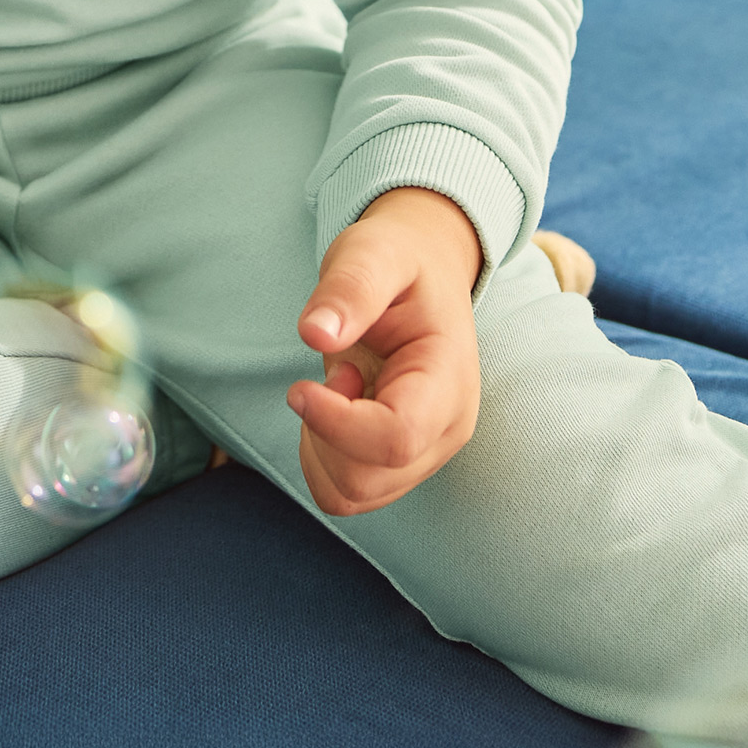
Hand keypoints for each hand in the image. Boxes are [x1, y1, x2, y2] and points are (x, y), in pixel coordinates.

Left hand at [286, 187, 482, 517]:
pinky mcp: (399, 465)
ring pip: (351, 493)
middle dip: (324, 430)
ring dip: (321, 445)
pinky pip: (343, 492)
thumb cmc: (398, 261)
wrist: (422, 274)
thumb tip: (315, 334)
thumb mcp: (374, 253)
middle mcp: (446, 431)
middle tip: (338, 370)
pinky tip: (337, 408)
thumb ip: (350, 288)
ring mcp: (425, 455)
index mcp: (448, 381)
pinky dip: (321, 457)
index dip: (337, 424)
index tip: (299, 387)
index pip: (396, 439)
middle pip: (366, 477)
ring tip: (343, 384)